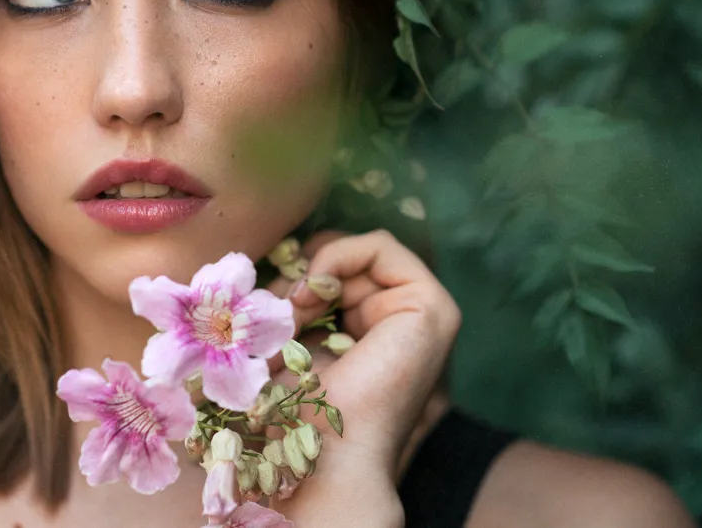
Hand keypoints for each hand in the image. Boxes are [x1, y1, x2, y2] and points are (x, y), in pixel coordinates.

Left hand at [267, 229, 462, 525]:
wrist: (325, 457)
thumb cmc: (299, 415)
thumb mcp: (289, 344)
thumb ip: (294, 302)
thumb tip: (283, 261)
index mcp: (376, 337)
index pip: (337, 277)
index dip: (297, 279)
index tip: (267, 306)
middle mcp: (406, 325)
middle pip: (347, 263)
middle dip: (302, 274)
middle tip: (274, 307)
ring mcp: (426, 315)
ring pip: (360, 253)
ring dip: (314, 272)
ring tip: (291, 310)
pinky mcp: (434, 306)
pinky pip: (381, 245)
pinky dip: (336, 256)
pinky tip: (312, 292)